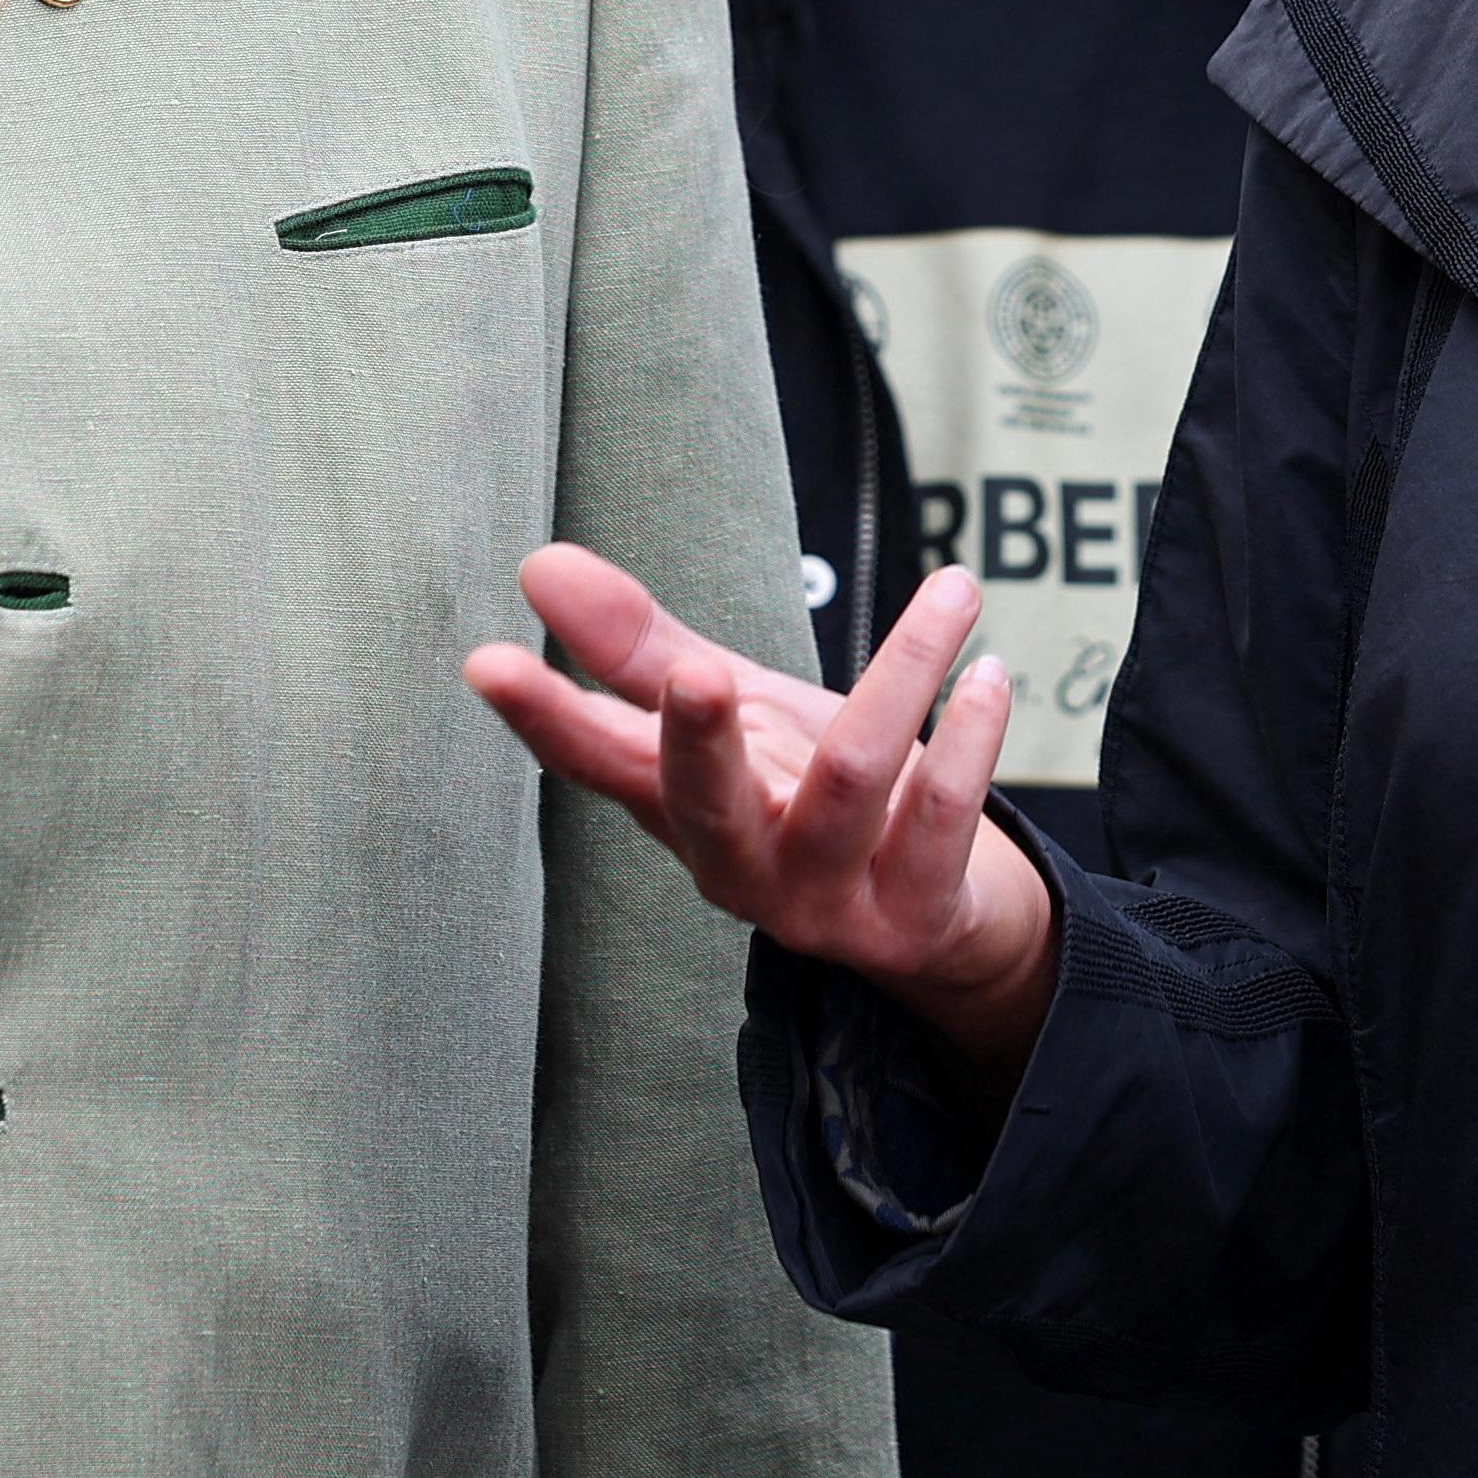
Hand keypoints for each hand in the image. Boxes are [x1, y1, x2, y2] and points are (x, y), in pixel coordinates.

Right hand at [467, 548, 1061, 1070]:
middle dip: (698, 740)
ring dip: (905, 676)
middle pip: (704, 806)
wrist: (938, 913)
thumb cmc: (813, 796)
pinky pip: (943, 818)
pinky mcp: (915, 915)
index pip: (597, 760)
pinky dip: (970, 738)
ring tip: (954, 591)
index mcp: (682, 810)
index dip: (542, 716)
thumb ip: (642, 650)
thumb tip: (538, 562)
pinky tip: (991, 674)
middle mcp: (743, 867)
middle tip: (699, 673)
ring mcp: (828, 901)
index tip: (487, 661)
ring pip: (850, 784)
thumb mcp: (733, 716)